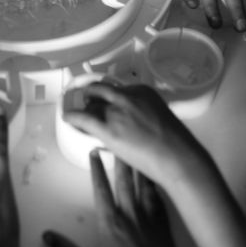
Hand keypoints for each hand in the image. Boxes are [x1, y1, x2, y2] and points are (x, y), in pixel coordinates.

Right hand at [44, 151, 180, 246]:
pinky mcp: (164, 225)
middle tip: (119, 139)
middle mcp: (129, 215)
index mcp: (109, 223)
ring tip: (139, 148)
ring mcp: (149, 219)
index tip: (93, 152)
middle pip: (124, 180)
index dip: (96, 169)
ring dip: (139, 166)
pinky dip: (156, 185)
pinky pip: (160, 198)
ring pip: (143, 185)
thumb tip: (47, 237)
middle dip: (120, 158)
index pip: (101, 189)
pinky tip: (156, 177)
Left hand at [62, 84, 204, 186]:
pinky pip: (82, 118)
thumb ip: (144, 112)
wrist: (178, 157)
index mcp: (142, 91)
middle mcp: (127, 96)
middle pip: (101, 92)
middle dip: (92, 96)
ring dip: (86, 111)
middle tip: (87, 101)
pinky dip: (72, 116)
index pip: (117, 89)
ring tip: (80, 117)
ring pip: (91, 106)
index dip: (109, 97)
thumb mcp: (160, 115)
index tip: (107, 101)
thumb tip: (133, 120)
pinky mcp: (106, 128)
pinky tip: (67, 118)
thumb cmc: (175, 142)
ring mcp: (115, 111)